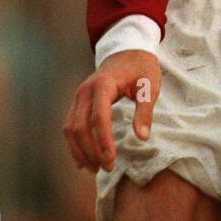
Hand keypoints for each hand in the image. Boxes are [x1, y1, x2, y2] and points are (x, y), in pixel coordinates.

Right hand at [63, 50, 160, 172]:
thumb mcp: (150, 86)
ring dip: (80, 151)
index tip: (111, 159)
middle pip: (80, 126)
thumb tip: (142, 137)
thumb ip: (145, 111)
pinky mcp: (77, 103)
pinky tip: (84, 161)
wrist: (127, 51)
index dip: (103, 140)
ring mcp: (78, 97)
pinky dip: (75, 144)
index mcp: (103, 85)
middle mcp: (84, 91)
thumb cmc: (141, 68)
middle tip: (108, 168)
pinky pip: (70, 126)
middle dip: (92, 150)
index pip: (98, 117)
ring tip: (96, 169)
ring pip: (71, 128)